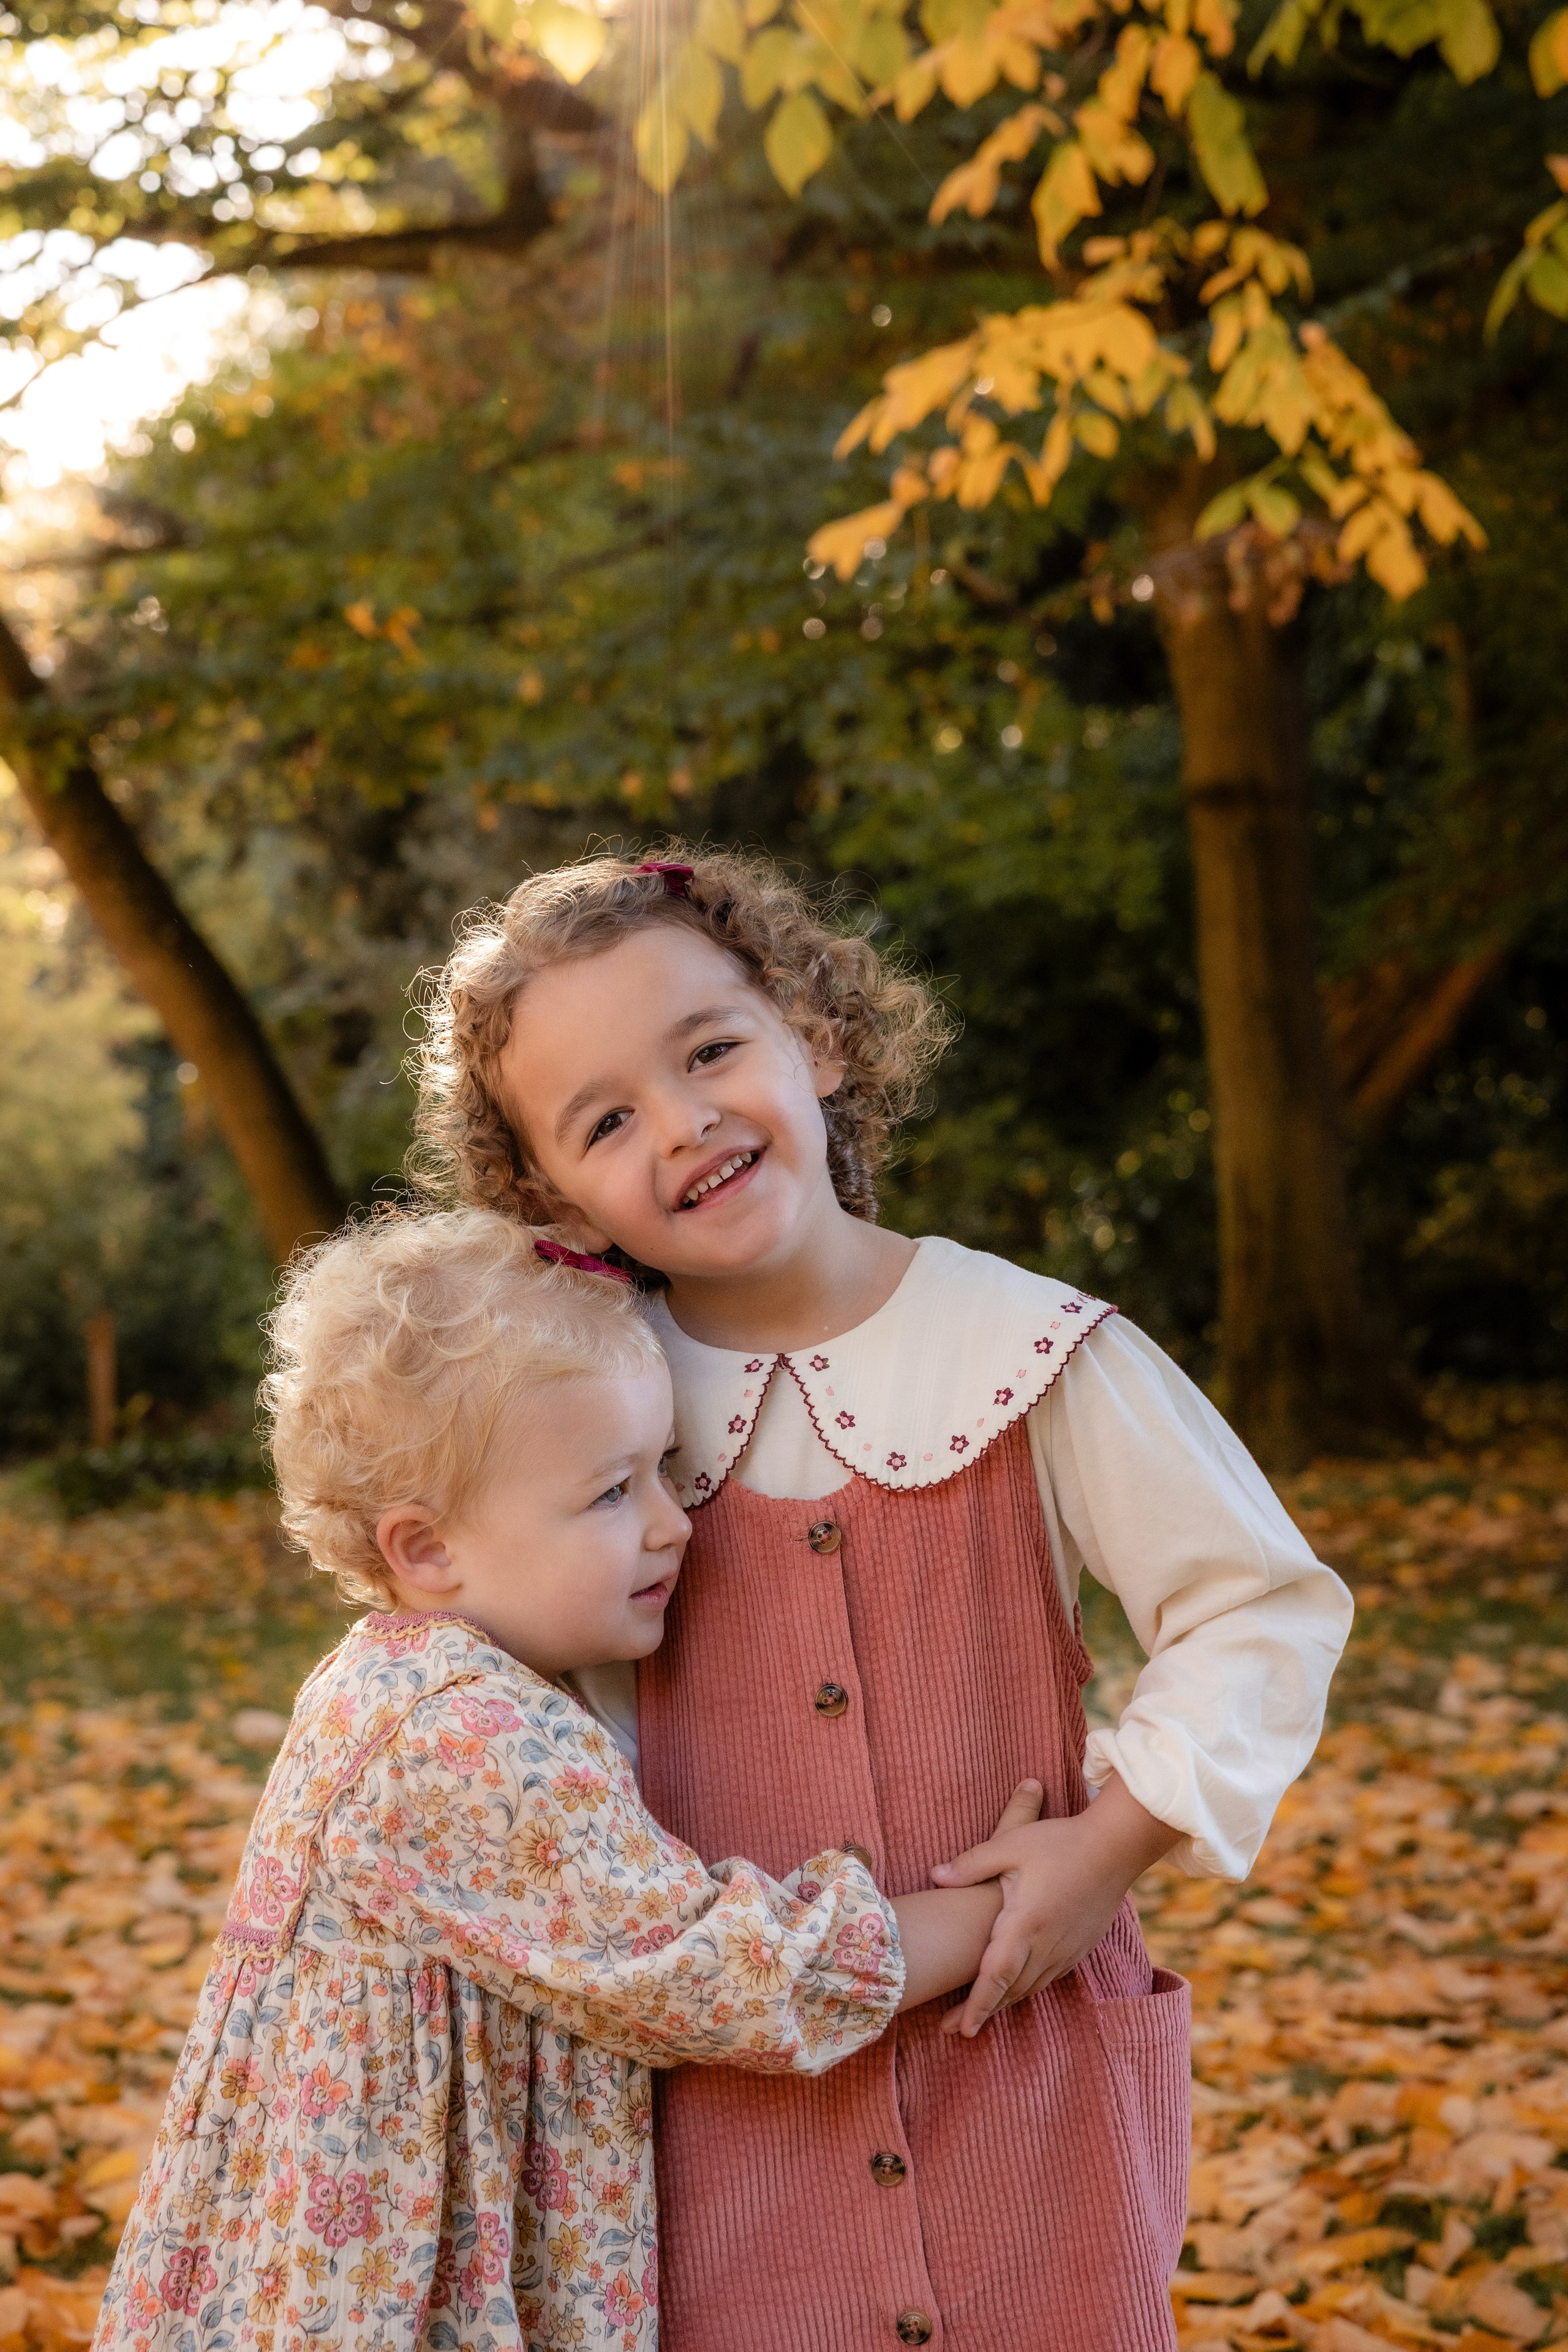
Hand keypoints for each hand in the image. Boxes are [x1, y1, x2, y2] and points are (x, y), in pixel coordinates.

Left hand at [930, 1773, 1179, 2037]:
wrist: (1116, 1847)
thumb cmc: (1060, 1842)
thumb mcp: (1011, 1844)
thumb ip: (971, 1864)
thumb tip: (934, 1877)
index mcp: (1026, 1922)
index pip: (997, 1974)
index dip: (977, 2004)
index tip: (960, 2028)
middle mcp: (1048, 1944)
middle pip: (1012, 1989)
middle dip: (983, 2012)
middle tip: (953, 2030)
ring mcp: (1067, 1949)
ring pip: (1031, 1987)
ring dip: (1005, 2002)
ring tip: (979, 2014)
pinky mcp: (1080, 1948)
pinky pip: (1048, 1977)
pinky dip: (1027, 1988)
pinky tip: (1014, 1988)